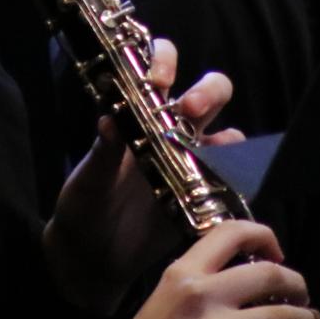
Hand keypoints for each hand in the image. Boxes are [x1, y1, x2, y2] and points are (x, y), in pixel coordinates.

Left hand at [43, 38, 242, 312]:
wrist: (91, 256)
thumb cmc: (84, 206)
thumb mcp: (88, 178)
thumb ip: (101, 151)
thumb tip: (107, 119)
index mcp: (140, 116)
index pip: (161, 68)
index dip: (165, 62)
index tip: (157, 80)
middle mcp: (173, 132)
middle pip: (210, 91)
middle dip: (208, 91)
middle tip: (190, 109)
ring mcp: (192, 163)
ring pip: (229, 132)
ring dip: (226, 133)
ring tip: (208, 150)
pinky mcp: (204, 196)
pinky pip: (232, 179)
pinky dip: (235, 177)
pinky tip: (223, 182)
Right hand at [51, 220, 319, 318]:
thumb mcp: (163, 300)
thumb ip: (201, 286)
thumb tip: (250, 283)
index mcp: (183, 272)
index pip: (233, 232)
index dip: (267, 237)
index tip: (278, 254)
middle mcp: (201, 295)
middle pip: (270, 273)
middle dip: (298, 285)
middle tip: (302, 298)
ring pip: (284, 318)